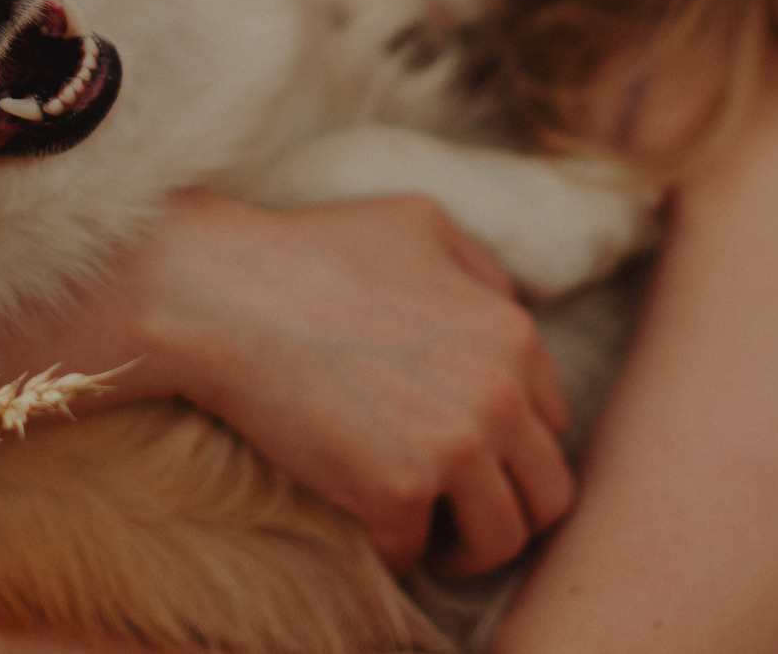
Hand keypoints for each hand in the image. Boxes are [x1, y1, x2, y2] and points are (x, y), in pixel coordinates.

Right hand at [124, 189, 573, 574]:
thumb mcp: (420, 225)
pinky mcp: (398, 491)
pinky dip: (387, 548)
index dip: (511, 446)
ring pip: (502, 540)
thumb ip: (481, 271)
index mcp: (513, 334)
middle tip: (456, 511)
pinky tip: (359, 519)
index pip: (553, 426)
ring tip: (423, 535)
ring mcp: (453, 446)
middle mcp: (499, 394)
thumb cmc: (311, 251)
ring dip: (463, 546)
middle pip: (549, 495)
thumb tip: (508, 313)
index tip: (469, 455)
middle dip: (506, 508)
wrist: (224, 293)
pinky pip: (415, 553)